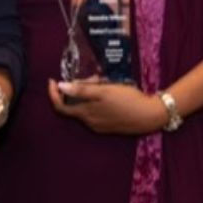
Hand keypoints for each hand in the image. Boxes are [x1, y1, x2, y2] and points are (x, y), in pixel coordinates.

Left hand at [47, 79, 167, 134]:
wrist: (151, 115)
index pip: (60, 107)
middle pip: (74, 104)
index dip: (53, 94)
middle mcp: (90, 122)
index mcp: (86, 114)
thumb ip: (81, 90)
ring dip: (88, 93)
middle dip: (78, 88)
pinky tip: (109, 91)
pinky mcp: (109, 124)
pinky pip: (95, 110)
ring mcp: (100, 125)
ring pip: (85, 106)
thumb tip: (60, 87)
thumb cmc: (128, 101)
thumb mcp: (104, 91)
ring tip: (102, 81)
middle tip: (92, 77)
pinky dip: (96, 99)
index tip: (52, 80)